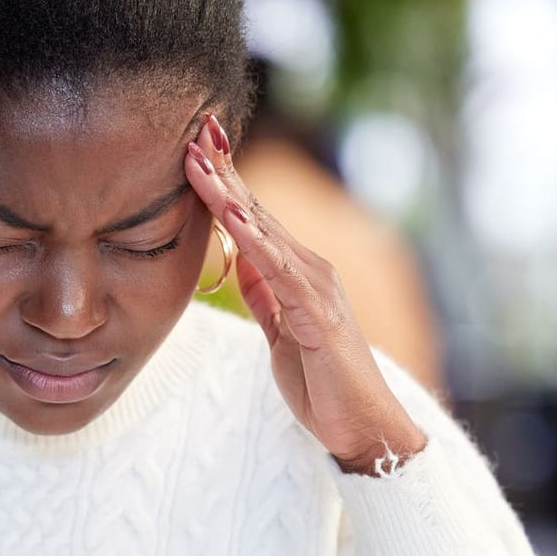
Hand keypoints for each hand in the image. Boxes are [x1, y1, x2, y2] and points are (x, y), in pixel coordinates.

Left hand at [184, 113, 426, 473]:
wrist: (361, 425)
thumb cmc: (322, 384)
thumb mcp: (279, 332)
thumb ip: (264, 294)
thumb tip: (241, 261)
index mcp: (295, 274)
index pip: (252, 220)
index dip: (224, 184)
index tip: (196, 150)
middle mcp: (309, 269)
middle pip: (256, 211)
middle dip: (225, 171)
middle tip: (195, 130)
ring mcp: (316, 287)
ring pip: (264, 230)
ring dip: (230, 194)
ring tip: (201, 161)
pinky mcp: (317, 314)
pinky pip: (279, 270)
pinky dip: (254, 240)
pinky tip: (232, 215)